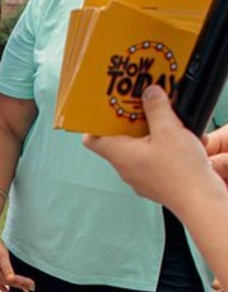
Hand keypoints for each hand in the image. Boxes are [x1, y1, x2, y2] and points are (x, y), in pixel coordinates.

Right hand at [0, 234, 34, 291]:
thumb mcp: (2, 256)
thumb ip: (7, 269)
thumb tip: (11, 279)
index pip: (10, 280)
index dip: (22, 282)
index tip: (32, 284)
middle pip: (7, 283)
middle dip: (20, 285)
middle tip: (32, 288)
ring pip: (3, 283)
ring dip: (13, 286)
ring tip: (24, 290)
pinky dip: (2, 287)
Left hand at [84, 87, 225, 209]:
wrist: (198, 198)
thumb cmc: (180, 172)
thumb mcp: (169, 130)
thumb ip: (157, 109)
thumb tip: (149, 93)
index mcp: (119, 155)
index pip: (92, 139)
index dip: (95, 123)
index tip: (106, 109)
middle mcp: (124, 168)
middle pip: (116, 140)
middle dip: (128, 122)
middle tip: (139, 106)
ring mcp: (139, 177)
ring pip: (136, 150)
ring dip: (147, 134)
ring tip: (161, 120)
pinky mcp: (154, 181)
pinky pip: (150, 160)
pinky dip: (160, 147)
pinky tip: (176, 140)